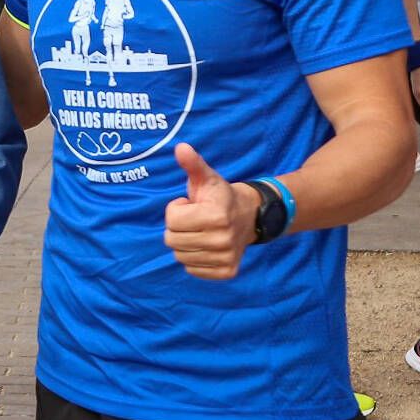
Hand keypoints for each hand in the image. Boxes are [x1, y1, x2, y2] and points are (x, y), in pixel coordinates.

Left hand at [163, 143, 257, 279]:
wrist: (249, 216)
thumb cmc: (219, 195)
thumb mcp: (206, 177)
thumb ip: (192, 164)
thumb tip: (181, 147)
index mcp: (216, 216)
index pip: (171, 220)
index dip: (177, 210)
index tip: (192, 205)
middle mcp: (223, 240)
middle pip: (172, 241)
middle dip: (178, 227)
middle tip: (195, 219)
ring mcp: (227, 257)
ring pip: (180, 256)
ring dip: (185, 243)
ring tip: (201, 231)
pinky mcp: (228, 271)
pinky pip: (192, 270)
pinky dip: (194, 259)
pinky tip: (206, 245)